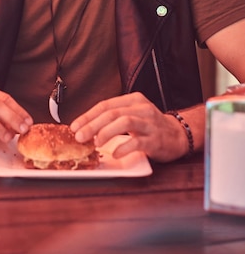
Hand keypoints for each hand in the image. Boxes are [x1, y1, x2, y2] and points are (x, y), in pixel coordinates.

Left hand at [69, 92, 192, 161]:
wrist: (179, 135)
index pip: (105, 104)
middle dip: (92, 124)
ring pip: (125, 122)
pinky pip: (138, 141)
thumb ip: (113, 119)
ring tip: (96, 142)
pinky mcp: (156, 139)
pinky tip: (116, 153)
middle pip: (112, 112)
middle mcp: (141, 108)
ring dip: (107, 132)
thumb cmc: (150, 127)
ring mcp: (150, 123)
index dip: (87, 115)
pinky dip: (124, 147)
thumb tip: (85, 128)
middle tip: (79, 136)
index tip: (74, 126)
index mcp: (132, 100)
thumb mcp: (132, 116)